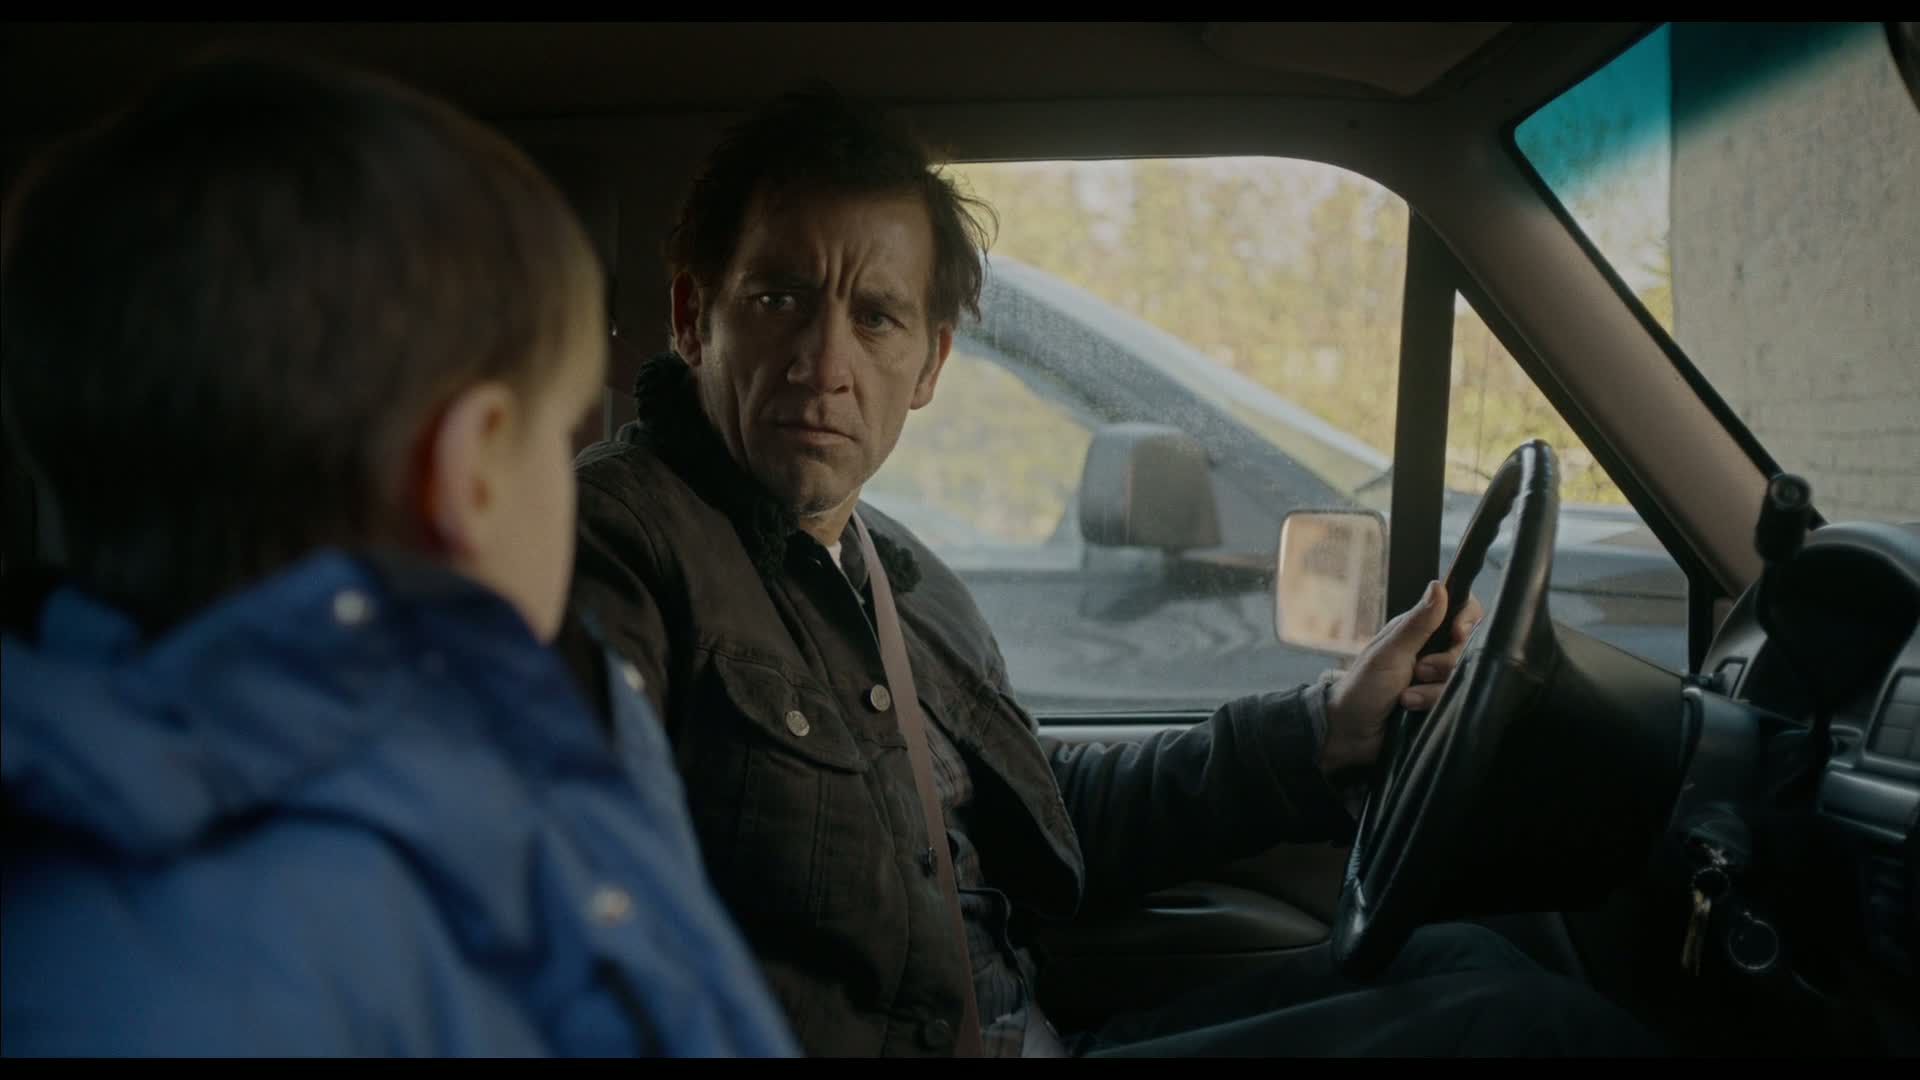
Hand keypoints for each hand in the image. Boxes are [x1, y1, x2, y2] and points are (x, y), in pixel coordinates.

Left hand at [1318, 580, 1482, 777]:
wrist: (1351, 731)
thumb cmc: (1363, 686)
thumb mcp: (1390, 652)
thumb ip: (1418, 623)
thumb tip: (1439, 586)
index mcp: (1419, 629)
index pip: (1461, 610)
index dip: (1467, 620)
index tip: (1457, 634)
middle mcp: (1432, 649)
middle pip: (1467, 647)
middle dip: (1444, 663)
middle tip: (1419, 670)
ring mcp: (1437, 677)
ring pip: (1461, 676)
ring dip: (1432, 689)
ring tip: (1406, 696)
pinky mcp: (1438, 700)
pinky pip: (1454, 699)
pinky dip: (1431, 703)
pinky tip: (1410, 707)